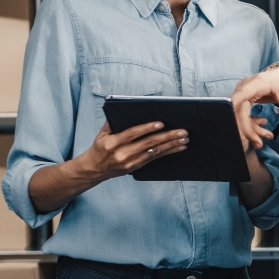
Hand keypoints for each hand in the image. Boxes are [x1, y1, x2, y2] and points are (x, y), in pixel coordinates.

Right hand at [73, 122, 187, 180]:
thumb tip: (125, 108)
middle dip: (167, 136)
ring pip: (154, 152)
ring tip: (184, 139)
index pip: (132, 134)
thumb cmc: (99, 147)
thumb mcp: (102, 133)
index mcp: (112, 143)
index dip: (147, 128)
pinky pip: (154, 158)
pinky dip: (168, 152)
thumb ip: (112, 122)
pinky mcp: (136, 167)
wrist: (94, 169)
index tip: (161, 124)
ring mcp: (130, 162)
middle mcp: (122, 154)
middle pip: (148, 143)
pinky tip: (178, 148)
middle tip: (182, 131)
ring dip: (171, 145)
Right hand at [230, 66, 278, 149]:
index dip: (234, 107)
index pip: (242, 94)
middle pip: (239, 110)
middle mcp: (247, 86)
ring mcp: (244, 92)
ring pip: (239, 114)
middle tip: (259, 144)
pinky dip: (250, 123)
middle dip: (247, 129)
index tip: (230, 123)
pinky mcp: (244, 98)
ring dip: (250, 129)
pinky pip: (242, 113)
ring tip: (267, 136)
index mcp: (259, 82)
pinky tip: (262, 127)